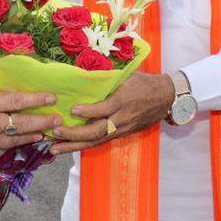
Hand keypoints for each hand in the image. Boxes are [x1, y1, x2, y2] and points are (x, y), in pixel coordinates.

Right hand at [0, 75, 60, 164]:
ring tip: (45, 131)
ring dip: (33, 135)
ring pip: (18, 140)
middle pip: (25, 123)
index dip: (37, 99)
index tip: (51, 97)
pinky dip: (15, 145)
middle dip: (44, 120)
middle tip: (58, 119)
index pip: (18, 100)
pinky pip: (4, 150)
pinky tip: (21, 142)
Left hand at [50, 72, 174, 154]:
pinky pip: (101, 141)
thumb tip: (83, 72)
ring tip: (55, 148)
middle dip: (75, 134)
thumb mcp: (128, 75)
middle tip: (56, 132)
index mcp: (123, 100)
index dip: (88, 111)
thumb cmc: (144, 82)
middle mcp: (122, 118)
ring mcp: (122, 128)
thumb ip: (108, 77)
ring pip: (97, 141)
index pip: (104, 109)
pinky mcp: (121, 134)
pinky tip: (69, 147)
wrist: (166, 97)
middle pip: (98, 131)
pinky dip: (84, 145)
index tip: (71, 110)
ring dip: (75, 146)